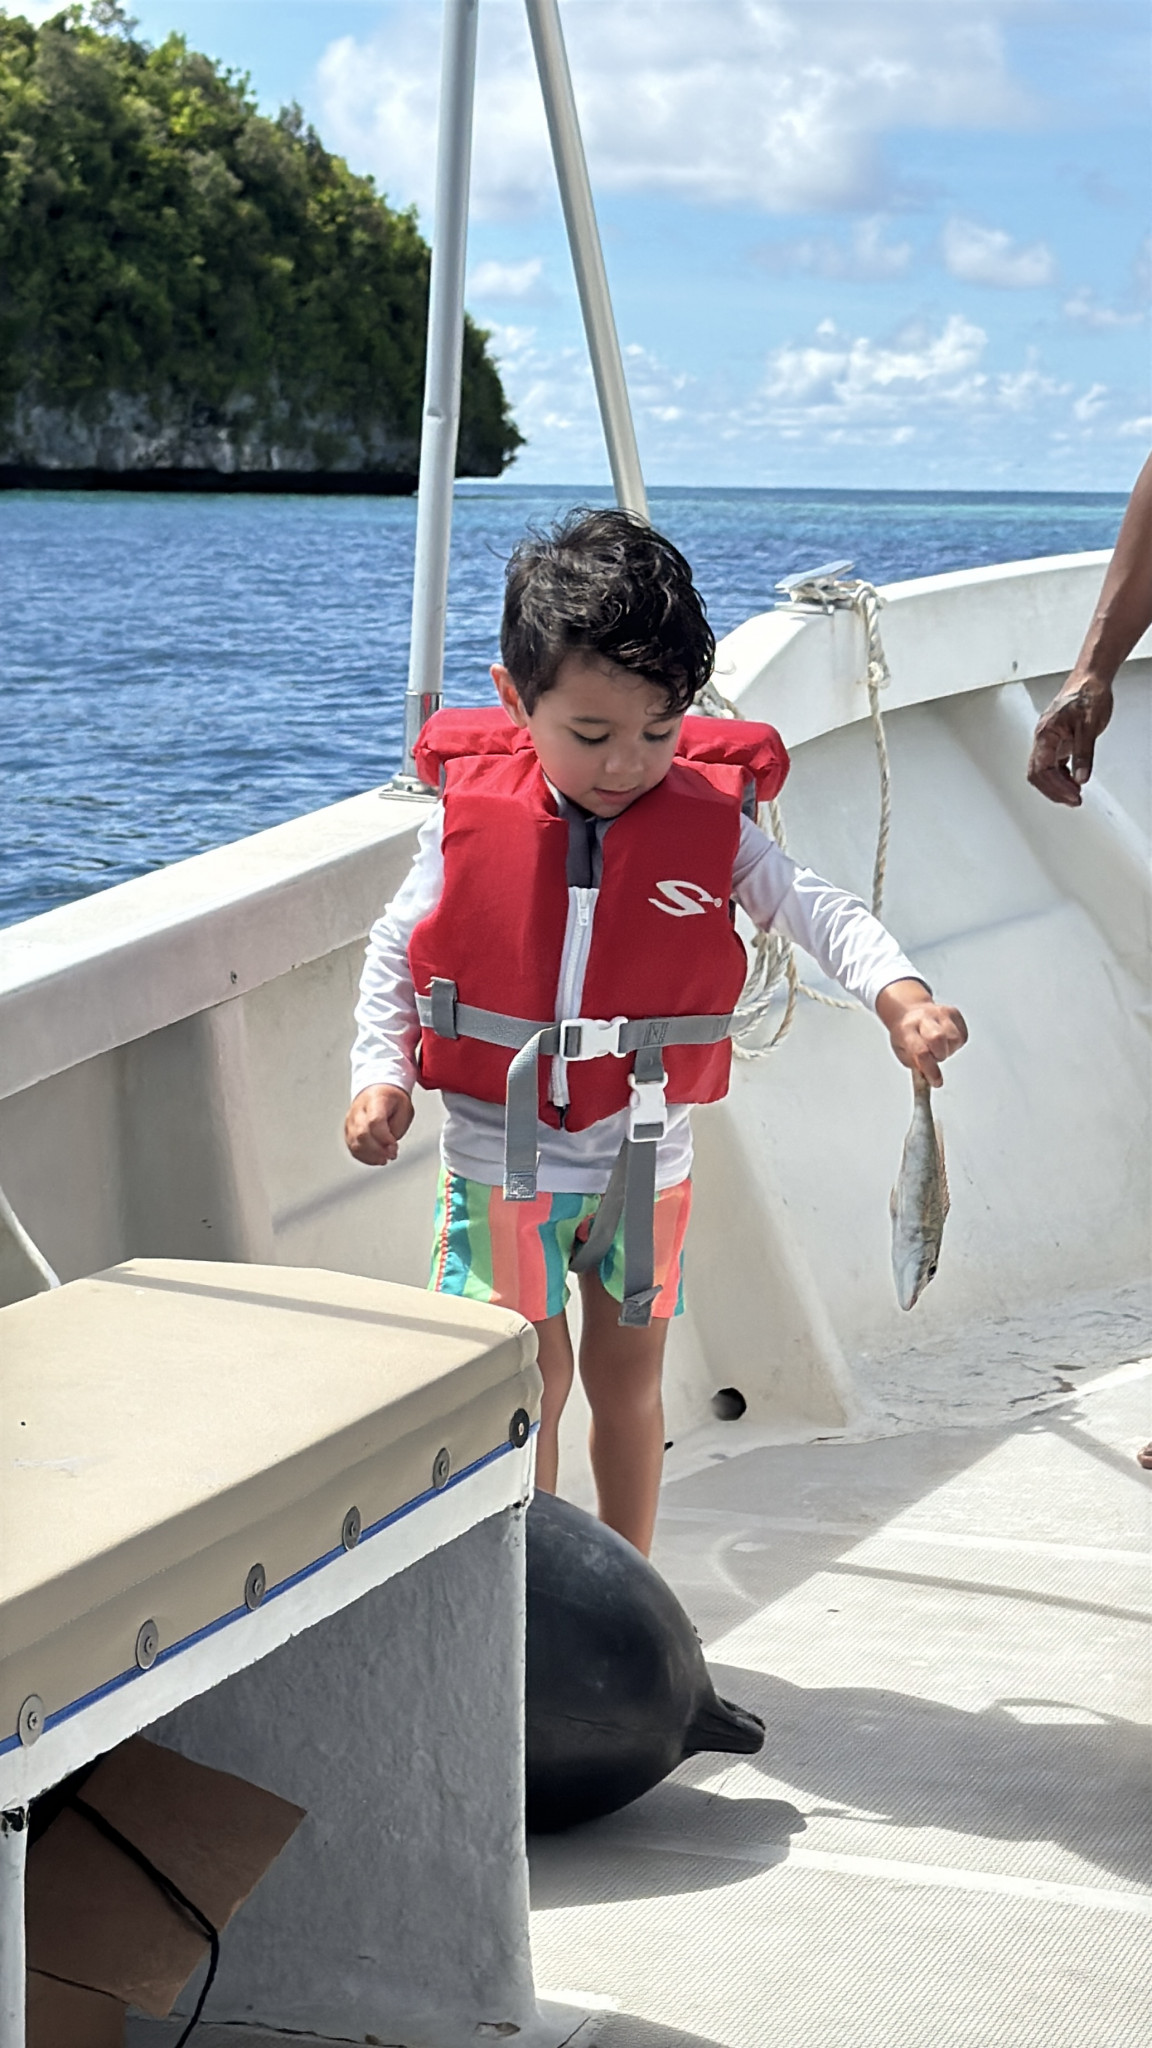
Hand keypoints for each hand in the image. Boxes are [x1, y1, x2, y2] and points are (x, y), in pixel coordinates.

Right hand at [344, 1085, 413, 1164]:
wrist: (378, 1090)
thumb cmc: (391, 1099)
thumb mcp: (405, 1107)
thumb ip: (398, 1127)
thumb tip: (389, 1146)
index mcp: (374, 1100)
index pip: (374, 1121)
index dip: (384, 1137)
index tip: (394, 1145)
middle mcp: (358, 1110)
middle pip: (362, 1134)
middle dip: (379, 1150)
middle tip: (392, 1154)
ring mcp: (351, 1121)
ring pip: (355, 1144)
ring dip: (372, 1156)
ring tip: (385, 1158)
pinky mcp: (348, 1132)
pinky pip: (353, 1148)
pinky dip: (365, 1157)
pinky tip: (375, 1159)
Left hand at [875, 981, 966, 1087]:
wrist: (908, 1011)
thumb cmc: (905, 1034)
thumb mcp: (902, 1052)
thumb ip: (916, 1065)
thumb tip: (930, 1077)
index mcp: (906, 1029)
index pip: (921, 1051)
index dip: (931, 1070)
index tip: (936, 1081)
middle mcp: (924, 1018)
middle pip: (939, 1038)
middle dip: (940, 1055)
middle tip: (935, 1057)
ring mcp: (940, 1013)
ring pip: (954, 1038)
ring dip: (949, 1050)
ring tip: (939, 1048)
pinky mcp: (953, 1012)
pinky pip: (962, 1035)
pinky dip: (956, 1044)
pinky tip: (945, 1041)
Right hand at [1027, 674, 1113, 807]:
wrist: (1091, 680)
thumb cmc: (1087, 695)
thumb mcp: (1089, 727)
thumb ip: (1083, 754)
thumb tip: (1081, 777)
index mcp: (1045, 734)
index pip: (1042, 770)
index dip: (1056, 787)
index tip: (1073, 795)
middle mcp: (1043, 739)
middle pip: (1037, 774)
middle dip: (1054, 791)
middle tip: (1073, 800)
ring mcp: (1049, 740)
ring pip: (1043, 771)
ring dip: (1057, 786)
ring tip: (1075, 794)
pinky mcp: (1057, 741)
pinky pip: (1053, 765)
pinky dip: (1061, 777)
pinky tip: (1073, 781)